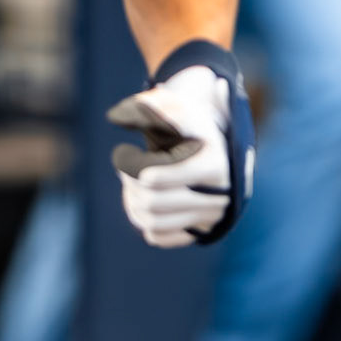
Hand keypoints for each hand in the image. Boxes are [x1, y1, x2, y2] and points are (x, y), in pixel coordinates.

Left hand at [109, 51, 254, 248]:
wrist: (214, 153)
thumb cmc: (191, 128)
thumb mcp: (182, 109)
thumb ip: (159, 104)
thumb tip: (131, 109)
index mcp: (213, 165)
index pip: (165, 176)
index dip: (139, 169)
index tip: (126, 156)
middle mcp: (217, 197)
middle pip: (154, 201)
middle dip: (130, 183)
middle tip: (123, 167)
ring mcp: (207, 218)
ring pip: (153, 222)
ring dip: (131, 203)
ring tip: (129, 185)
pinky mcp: (196, 231)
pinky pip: (157, 236)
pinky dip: (140, 220)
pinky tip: (139, 200)